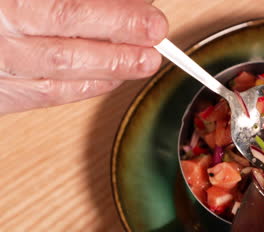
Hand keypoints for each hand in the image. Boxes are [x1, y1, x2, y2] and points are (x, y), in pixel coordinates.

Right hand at [0, 0, 167, 113]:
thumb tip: (125, 2)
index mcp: (3, 6)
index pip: (68, 12)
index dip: (116, 19)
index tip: (151, 20)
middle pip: (67, 54)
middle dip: (120, 53)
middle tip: (155, 47)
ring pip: (57, 81)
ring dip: (108, 73)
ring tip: (140, 63)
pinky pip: (42, 97)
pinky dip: (82, 89)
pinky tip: (107, 79)